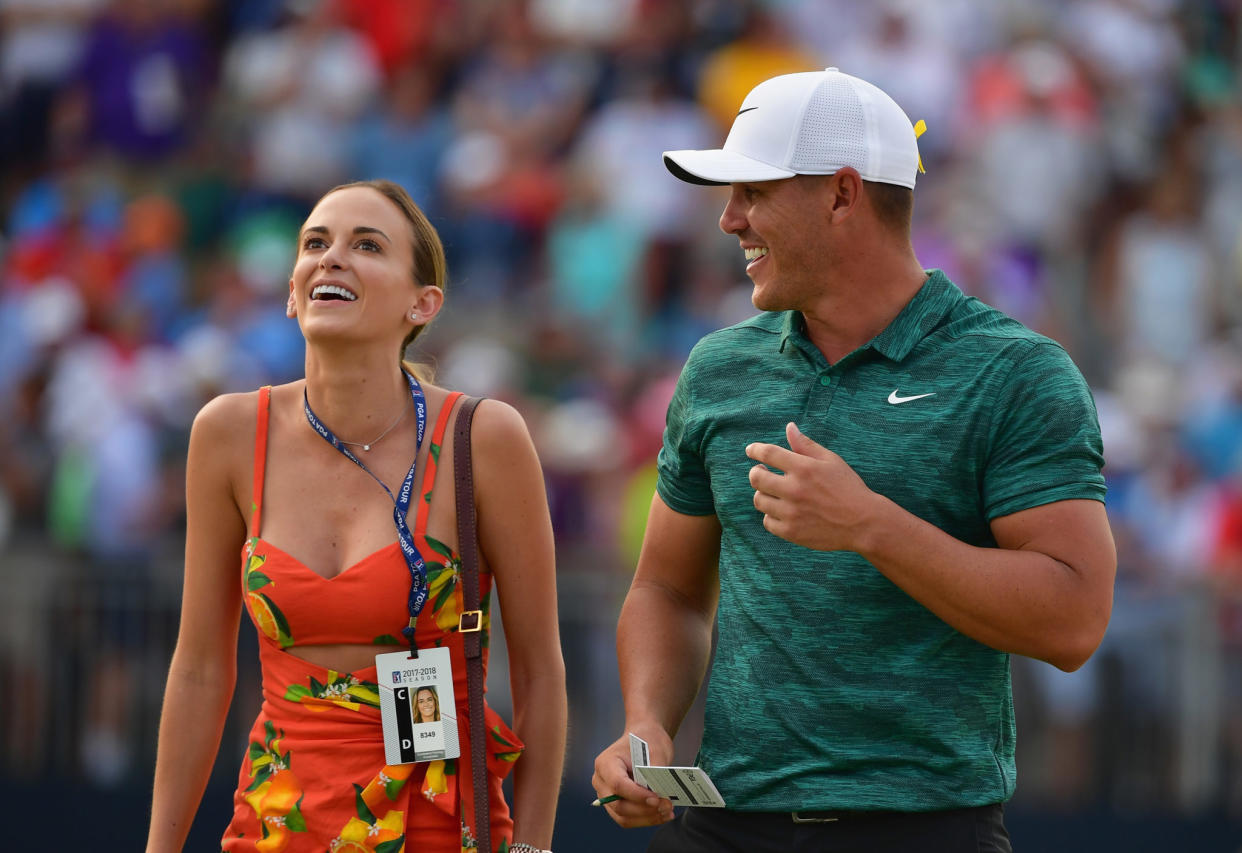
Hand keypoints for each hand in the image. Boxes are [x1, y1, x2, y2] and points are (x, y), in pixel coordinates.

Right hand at [591, 722, 674, 827]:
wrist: (644, 738)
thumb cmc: (647, 741)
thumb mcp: (655, 751)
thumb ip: (655, 773)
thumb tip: (660, 795)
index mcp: (605, 763)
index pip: (618, 785)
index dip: (638, 795)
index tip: (657, 798)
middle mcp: (601, 781)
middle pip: (618, 805)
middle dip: (644, 809)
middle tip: (667, 806)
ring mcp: (606, 795)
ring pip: (623, 817)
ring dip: (646, 818)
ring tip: (667, 812)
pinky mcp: (615, 805)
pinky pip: (628, 819)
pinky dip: (645, 819)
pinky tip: (662, 815)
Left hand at [746, 422, 878, 551]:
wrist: (863, 523)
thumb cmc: (848, 488)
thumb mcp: (831, 461)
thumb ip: (806, 445)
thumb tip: (789, 427)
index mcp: (804, 468)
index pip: (768, 453)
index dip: (755, 450)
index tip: (751, 450)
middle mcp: (794, 489)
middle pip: (756, 478)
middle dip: (756, 472)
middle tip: (762, 472)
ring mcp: (791, 512)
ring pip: (759, 500)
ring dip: (763, 494)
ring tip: (774, 493)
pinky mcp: (791, 531)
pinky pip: (767, 522)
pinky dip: (771, 515)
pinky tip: (781, 511)